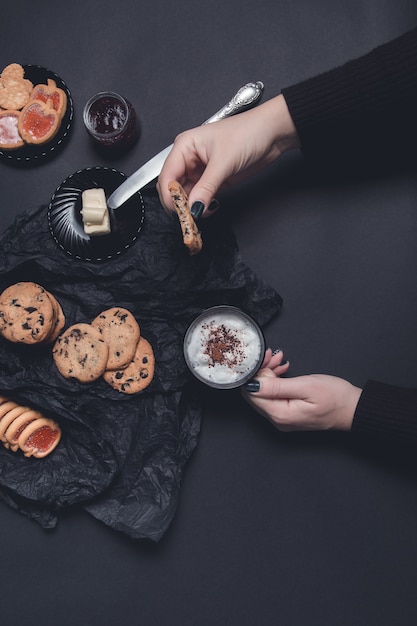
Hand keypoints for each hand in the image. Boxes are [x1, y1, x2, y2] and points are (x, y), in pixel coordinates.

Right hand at [157, 94, 299, 216]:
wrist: (272, 133)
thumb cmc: (248, 133)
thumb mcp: (224, 162)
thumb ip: (206, 188)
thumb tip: (193, 208)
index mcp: (184, 146)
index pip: (167, 177)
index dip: (170, 196)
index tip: (179, 212)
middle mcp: (189, 158)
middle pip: (173, 188)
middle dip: (180, 204)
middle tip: (191, 217)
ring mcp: (200, 170)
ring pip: (186, 195)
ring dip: (192, 207)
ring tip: (202, 214)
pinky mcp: (212, 180)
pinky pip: (200, 197)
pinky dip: (202, 206)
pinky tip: (210, 208)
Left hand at [242, 350, 361, 431]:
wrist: (353, 409)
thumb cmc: (336, 398)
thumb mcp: (306, 386)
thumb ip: (277, 387)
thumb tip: (252, 385)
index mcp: (280, 414)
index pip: (251, 392)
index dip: (255, 372)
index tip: (265, 358)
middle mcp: (278, 420)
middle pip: (256, 393)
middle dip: (262, 371)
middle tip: (274, 356)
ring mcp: (282, 418)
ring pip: (264, 392)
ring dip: (269, 374)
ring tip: (281, 361)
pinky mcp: (287, 414)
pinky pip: (274, 396)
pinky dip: (276, 381)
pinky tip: (283, 371)